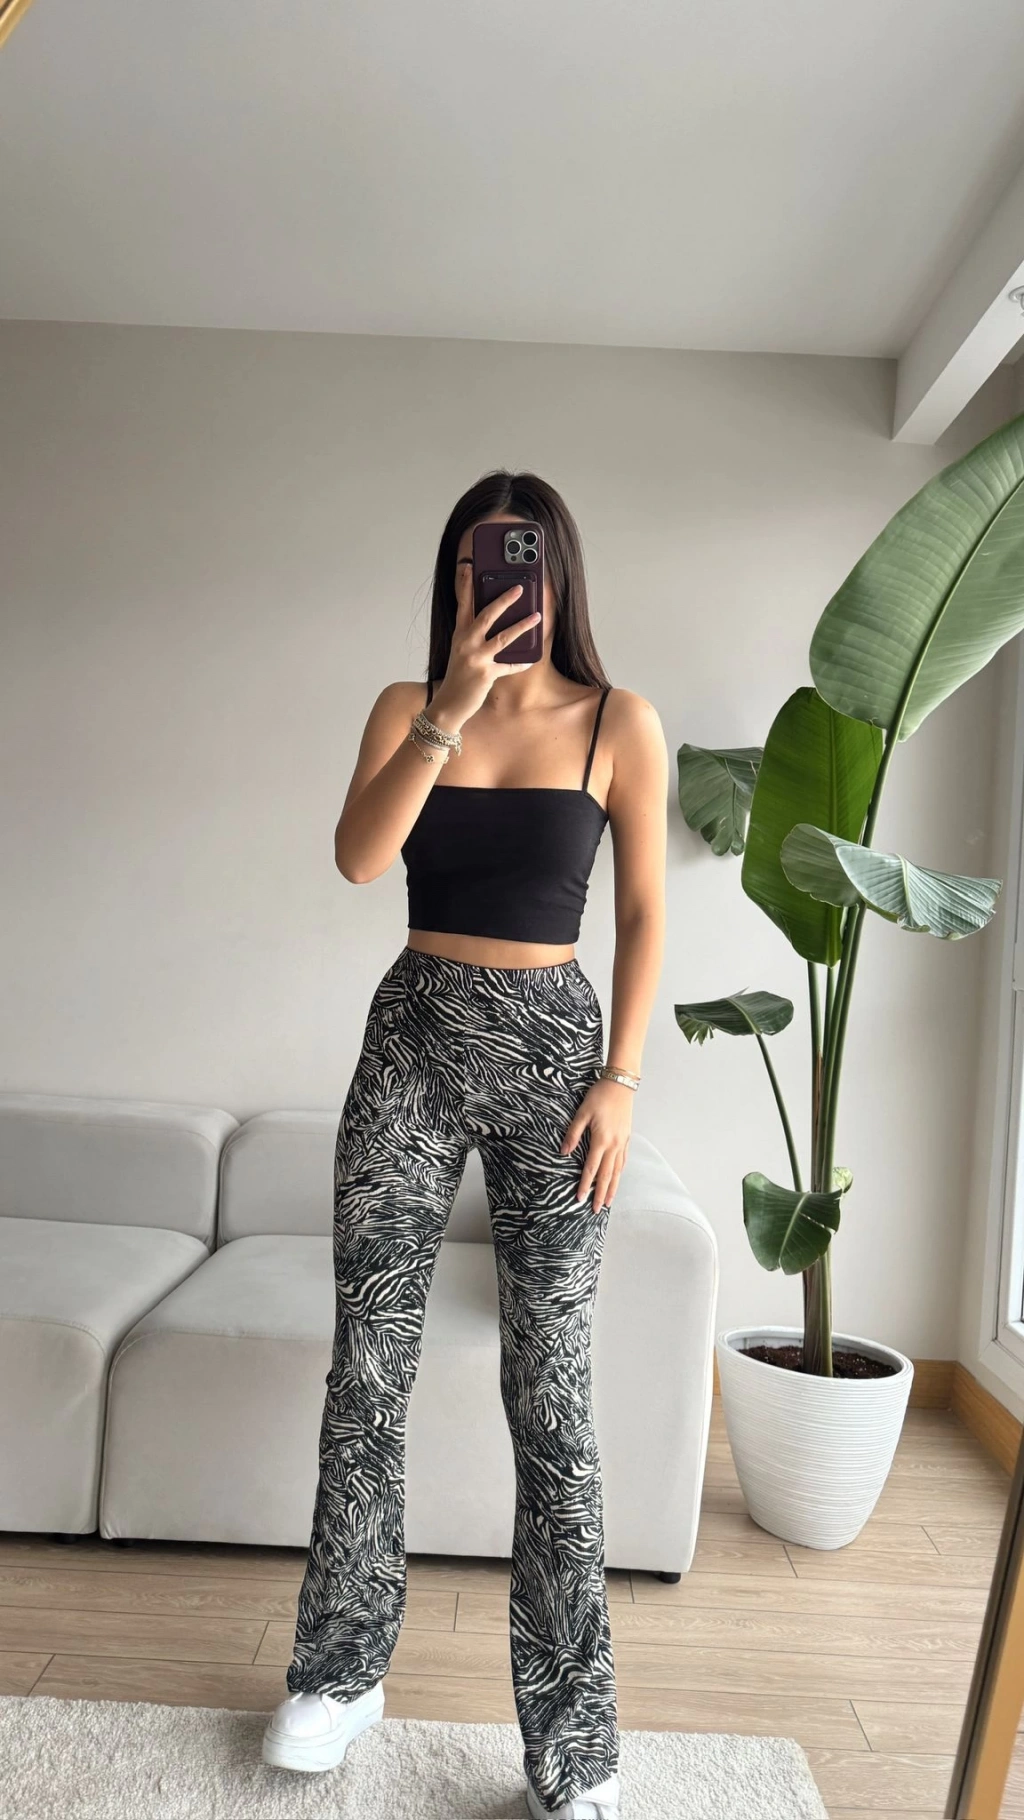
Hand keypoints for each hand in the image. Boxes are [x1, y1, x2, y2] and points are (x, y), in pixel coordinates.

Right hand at [429, 562, 540, 726]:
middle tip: (520, 587)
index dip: (465, 584)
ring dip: (522, 625)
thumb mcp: (461, 651)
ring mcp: (475, 658)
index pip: (462, 604)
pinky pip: (509, 666)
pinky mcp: (485, 674)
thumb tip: (497, 620)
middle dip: (505, 600)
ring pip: (503, 637)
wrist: (449, 704)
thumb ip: (473, 635)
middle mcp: (465, 643)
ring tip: (537, 616)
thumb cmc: (459, 676)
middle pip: (487, 615)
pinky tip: (531, 659)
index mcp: (459, 634)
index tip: (468, 566)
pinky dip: (521, 663)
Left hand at [559, 1079, 633, 1213]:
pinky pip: (623, 1161)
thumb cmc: (599, 1096)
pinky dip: (619, 1173)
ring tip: (608, 1201)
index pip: (591, 1169)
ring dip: (612, 1187)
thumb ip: (572, 1134)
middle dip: (601, 1194)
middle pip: (606, 1175)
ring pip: (617, 1171)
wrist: (620, 1084)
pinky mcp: (626, 1138)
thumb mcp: (582, 1113)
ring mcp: (622, 1143)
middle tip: (596, 1210)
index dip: (585, 1185)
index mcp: (601, 1140)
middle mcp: (613, 1145)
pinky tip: (617, 1179)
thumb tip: (563, 1152)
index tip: (580, 1199)